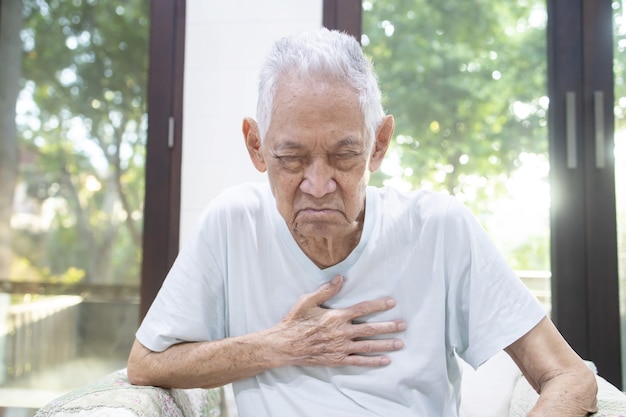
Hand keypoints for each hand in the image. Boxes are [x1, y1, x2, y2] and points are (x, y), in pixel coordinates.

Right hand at [271, 275, 405, 367]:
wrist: (285, 345)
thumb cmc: (295, 321)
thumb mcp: (307, 301)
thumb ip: (326, 290)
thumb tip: (340, 278)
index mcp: (336, 316)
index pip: (362, 309)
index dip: (378, 305)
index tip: (391, 302)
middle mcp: (342, 332)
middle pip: (370, 329)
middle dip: (388, 327)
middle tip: (403, 325)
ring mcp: (341, 348)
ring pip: (368, 346)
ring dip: (385, 344)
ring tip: (400, 343)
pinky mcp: (337, 360)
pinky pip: (358, 361)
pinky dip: (373, 362)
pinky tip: (385, 361)